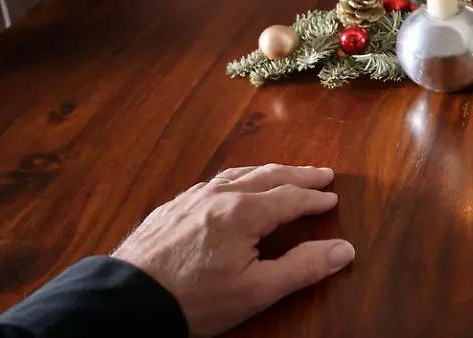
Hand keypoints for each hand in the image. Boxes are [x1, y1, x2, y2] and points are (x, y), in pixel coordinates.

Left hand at [112, 164, 354, 336]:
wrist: (128, 301)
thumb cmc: (195, 299)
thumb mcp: (257, 290)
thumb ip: (303, 267)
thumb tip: (344, 249)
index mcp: (245, 212)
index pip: (291, 198)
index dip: (315, 198)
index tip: (332, 198)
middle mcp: (220, 195)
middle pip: (268, 176)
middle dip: (298, 175)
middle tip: (321, 174)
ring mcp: (193, 198)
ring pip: (239, 174)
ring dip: (268, 172)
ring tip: (284, 173)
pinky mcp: (172, 207)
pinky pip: (214, 182)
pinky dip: (238, 179)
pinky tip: (235, 187)